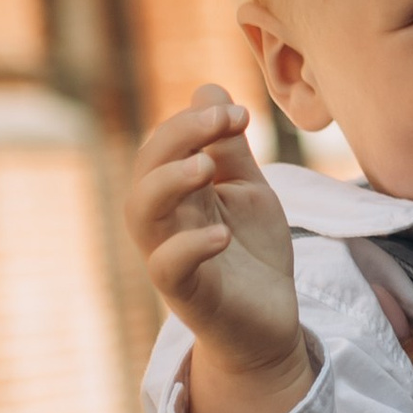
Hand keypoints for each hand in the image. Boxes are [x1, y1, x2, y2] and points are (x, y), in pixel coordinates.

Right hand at [125, 90, 311, 412]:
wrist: (270, 325)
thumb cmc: (253, 256)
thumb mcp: (248, 192)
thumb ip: (230, 148)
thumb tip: (208, 87)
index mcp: (179, 191)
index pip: (166, 144)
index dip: (195, 120)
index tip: (240, 111)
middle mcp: (166, 220)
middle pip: (146, 168)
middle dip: (179, 135)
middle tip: (225, 119)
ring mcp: (170, 256)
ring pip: (141, 213)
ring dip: (168, 182)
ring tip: (206, 166)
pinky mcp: (186, 294)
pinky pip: (167, 268)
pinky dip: (188, 247)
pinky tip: (220, 235)